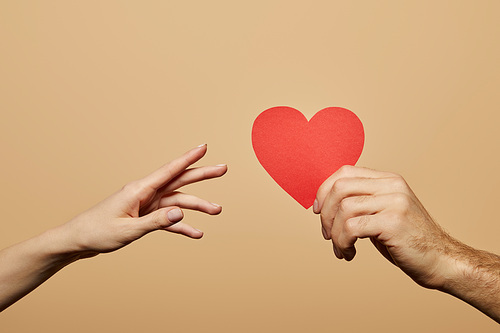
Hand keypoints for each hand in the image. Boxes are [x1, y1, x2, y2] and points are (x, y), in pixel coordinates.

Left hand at [58, 144, 226, 256]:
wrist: (78, 241)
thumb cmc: (98, 232)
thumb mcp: (128, 230)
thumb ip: (156, 221)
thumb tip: (181, 212)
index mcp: (140, 189)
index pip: (170, 170)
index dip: (189, 157)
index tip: (204, 147)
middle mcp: (146, 193)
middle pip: (179, 181)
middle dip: (202, 175)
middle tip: (223, 169)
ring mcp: (147, 204)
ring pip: (178, 201)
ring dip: (197, 206)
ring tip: (217, 210)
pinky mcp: (145, 216)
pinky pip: (169, 219)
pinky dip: (182, 225)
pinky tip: (196, 232)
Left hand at [313, 165, 454, 288]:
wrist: (442, 261)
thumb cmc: (407, 241)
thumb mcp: (382, 214)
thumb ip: (360, 203)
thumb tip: (323, 204)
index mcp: (388, 179)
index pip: (344, 172)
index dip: (324, 190)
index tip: (318, 211)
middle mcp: (392, 185)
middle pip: (340, 187)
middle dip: (325, 213)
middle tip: (327, 235)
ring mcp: (394, 202)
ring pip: (343, 209)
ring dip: (334, 233)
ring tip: (341, 248)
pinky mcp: (393, 222)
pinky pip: (352, 227)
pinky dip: (343, 242)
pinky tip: (349, 254)